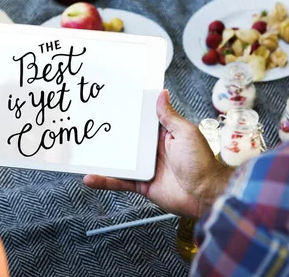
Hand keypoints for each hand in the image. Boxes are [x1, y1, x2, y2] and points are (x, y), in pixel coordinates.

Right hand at [84, 91, 232, 217]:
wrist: (205, 195)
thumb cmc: (201, 162)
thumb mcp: (185, 133)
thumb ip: (169, 117)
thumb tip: (161, 94)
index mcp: (163, 135)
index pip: (142, 122)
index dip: (129, 113)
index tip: (112, 102)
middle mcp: (152, 150)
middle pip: (127, 140)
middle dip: (110, 133)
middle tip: (89, 122)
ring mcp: (146, 168)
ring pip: (120, 161)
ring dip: (103, 157)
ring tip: (83, 151)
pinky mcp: (141, 185)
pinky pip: (120, 181)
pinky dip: (105, 180)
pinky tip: (90, 178)